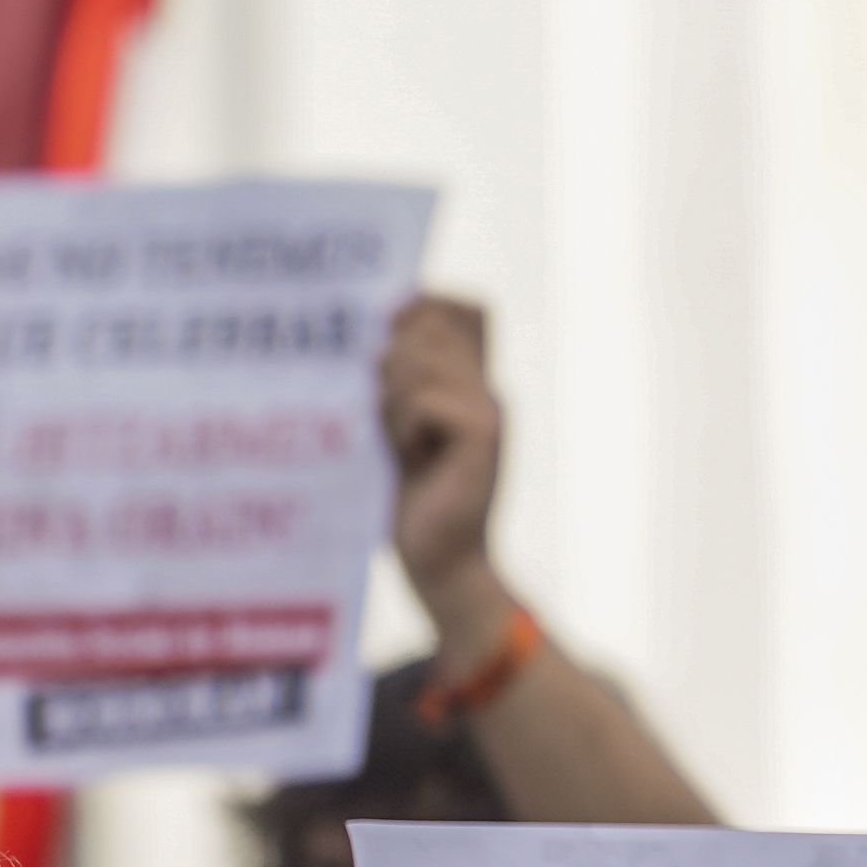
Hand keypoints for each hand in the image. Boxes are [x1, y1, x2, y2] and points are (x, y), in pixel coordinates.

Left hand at [380, 295, 515, 647]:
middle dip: (392, 361)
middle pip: (431, 325)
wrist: (439, 562)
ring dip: (393, 400)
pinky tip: (414, 458)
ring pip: (420, 361)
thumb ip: (394, 383)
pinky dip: (403, 428)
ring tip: (403, 443)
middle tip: (389, 414)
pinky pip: (423, 401)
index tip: (389, 333)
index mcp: (468, 382)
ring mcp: (488, 408)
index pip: (461, 309)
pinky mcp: (482, 434)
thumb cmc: (409, 502)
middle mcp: (485, 387)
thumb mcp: (394, 430)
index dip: (424, 304)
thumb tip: (378, 333)